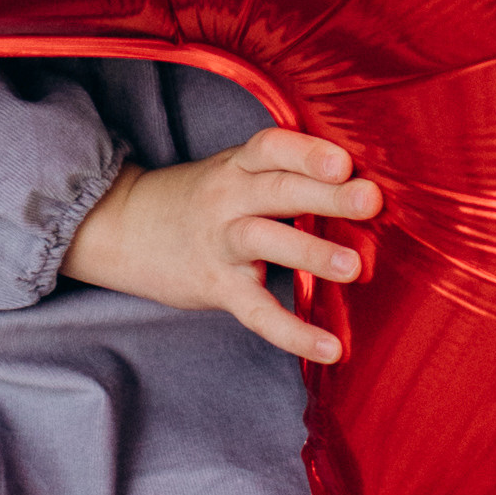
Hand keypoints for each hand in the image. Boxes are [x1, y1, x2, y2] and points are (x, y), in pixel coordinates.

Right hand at [59, 124, 379, 362]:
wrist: (123, 227)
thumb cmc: (201, 198)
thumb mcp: (234, 171)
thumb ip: (286, 173)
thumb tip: (365, 182)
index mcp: (238, 164)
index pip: (271, 147)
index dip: (307, 152)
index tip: (344, 160)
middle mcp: (227, 197)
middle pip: (277, 190)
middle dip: (326, 194)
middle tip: (371, 200)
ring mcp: (219, 242)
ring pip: (264, 240)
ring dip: (309, 252)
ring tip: (353, 267)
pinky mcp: (216, 286)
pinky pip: (256, 310)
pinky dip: (292, 332)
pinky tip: (330, 347)